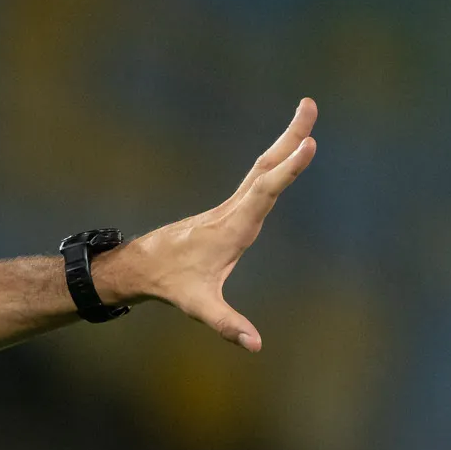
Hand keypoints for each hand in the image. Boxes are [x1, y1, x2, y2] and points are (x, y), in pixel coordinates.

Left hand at [111, 98, 317, 351]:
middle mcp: (234, 210)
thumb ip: (227, 324)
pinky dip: (277, 158)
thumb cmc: (171, 284)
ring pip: (262, 167)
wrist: (142, 267)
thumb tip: (255, 345)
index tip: (308, 143)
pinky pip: (259, 176)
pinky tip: (287, 147)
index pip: (264, 192)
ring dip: (286, 140)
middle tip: (309, 105)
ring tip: (306, 112)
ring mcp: (232, 206)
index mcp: (233, 227)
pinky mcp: (231, 208)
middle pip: (265, 166)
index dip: (287, 169)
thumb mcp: (199, 307)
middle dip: (289, 136)